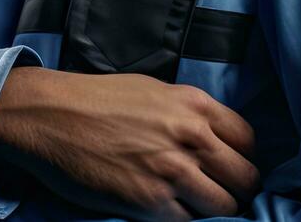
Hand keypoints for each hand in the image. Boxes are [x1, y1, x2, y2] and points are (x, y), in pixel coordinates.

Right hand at [0, 66, 260, 220]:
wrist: (51, 116)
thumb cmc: (98, 100)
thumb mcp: (155, 91)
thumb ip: (189, 113)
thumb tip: (212, 137)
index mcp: (196, 106)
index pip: (248, 141)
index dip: (243, 158)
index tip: (232, 168)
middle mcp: (192, 137)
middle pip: (245, 177)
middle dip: (238, 189)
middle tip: (222, 194)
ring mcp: (173, 171)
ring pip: (225, 207)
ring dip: (216, 211)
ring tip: (198, 207)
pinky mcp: (150, 202)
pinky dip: (186, 221)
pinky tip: (171, 212)